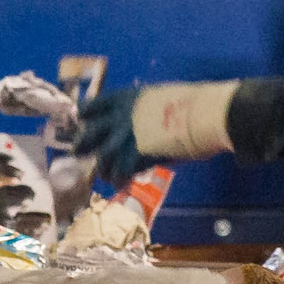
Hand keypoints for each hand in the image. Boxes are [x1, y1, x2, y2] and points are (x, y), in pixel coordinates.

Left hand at [72, 82, 232, 186]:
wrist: (203, 116)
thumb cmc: (192, 105)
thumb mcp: (160, 99)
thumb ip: (145, 111)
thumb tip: (144, 122)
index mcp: (126, 99)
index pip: (92, 106)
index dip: (85, 115)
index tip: (83, 121)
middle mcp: (120, 118)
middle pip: (89, 134)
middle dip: (82, 145)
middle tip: (80, 152)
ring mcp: (126, 138)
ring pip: (102, 159)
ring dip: (104, 170)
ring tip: (108, 176)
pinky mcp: (135, 157)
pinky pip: (119, 173)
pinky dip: (120, 180)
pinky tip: (123, 184)